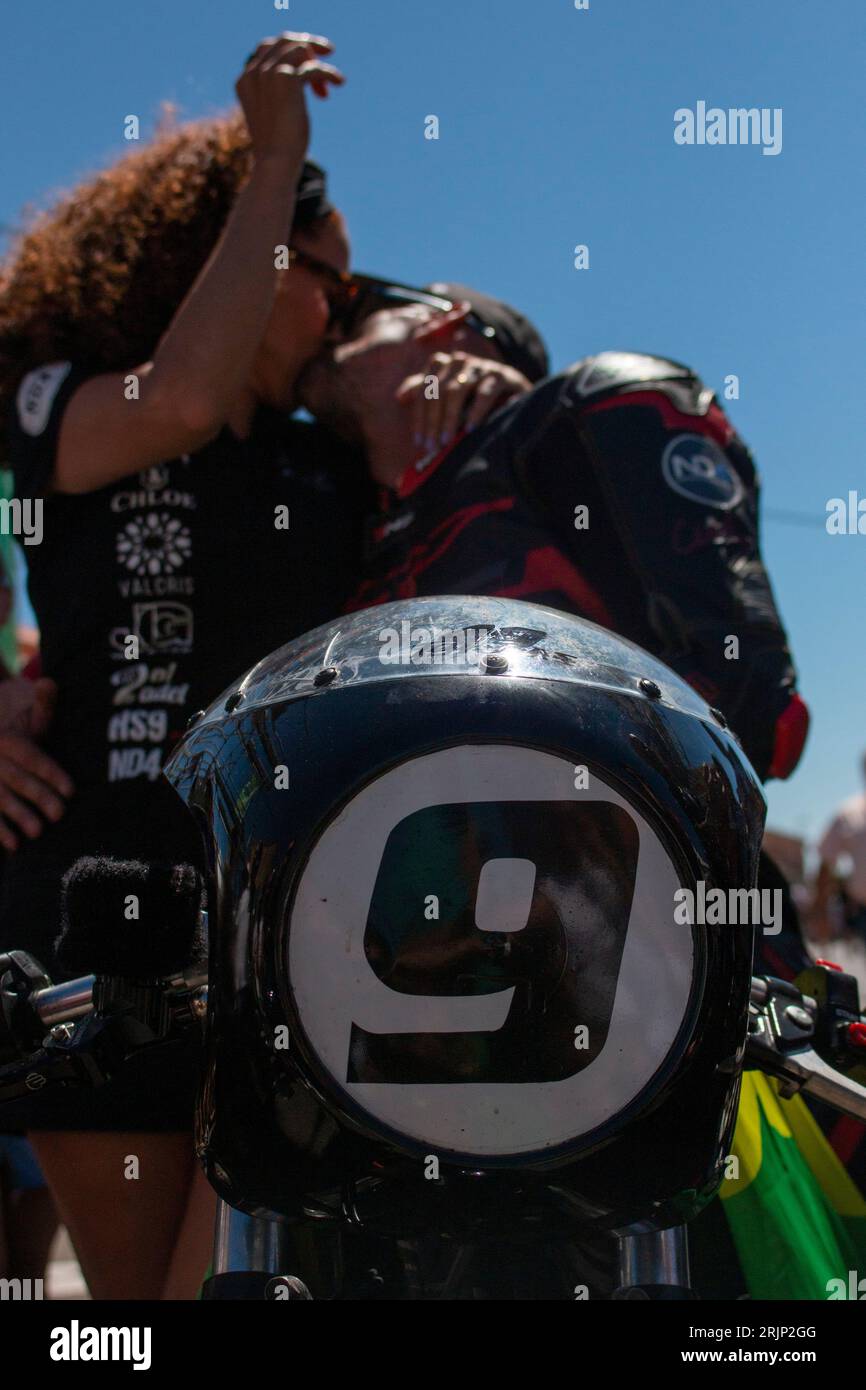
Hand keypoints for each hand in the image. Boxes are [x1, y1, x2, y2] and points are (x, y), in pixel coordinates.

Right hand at [0, 678, 72, 851]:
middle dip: (39, 797)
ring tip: (38, 833)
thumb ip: (43, 704)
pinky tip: (14, 846)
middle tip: (60, 815)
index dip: (51, 773)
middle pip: (17, 779)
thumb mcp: (28, 716)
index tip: (71, 791)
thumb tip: (50, 682)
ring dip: (17, 816)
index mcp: (8, 739)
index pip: (31, 756)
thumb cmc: (18, 732)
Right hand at [236, 33, 344, 165]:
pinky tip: (339, 83)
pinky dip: (329, 73)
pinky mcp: (287, 79)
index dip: (289, 51)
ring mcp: (268, 73)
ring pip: (300, 49)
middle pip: (284, 41)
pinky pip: (314, 67)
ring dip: (318, 63)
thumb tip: (304, 76)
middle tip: (327, 53)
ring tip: (332, 83)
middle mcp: (254, 72)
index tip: (308, 61)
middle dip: (307, 45)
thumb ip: (279, 91)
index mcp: (244, 79)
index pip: (267, 48)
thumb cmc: (277, 147)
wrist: (275, 163)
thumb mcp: (274, 113)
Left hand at [396, 351, 531, 453]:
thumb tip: (399, 396)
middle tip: (432, 446)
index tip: (419, 442)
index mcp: (442, 364)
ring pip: (456, 390)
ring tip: (447, 441)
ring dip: (450, 418)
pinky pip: (484, 393)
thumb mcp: (449, 396)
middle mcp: (459, 361)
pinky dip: (476, 412)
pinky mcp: (501, 375)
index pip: (423, 389)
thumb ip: (426, 393)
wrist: (515, 394)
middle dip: (432, 421)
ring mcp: (480, 366)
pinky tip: (470, 429)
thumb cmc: (475, 399)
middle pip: (437, 390)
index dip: (419, 416)